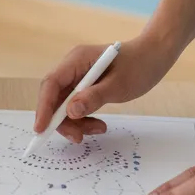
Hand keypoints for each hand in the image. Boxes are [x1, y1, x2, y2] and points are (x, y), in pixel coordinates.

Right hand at [34, 36, 175, 141]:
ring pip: (65, 103)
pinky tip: (98, 124)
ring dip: (76, 121)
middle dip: (61, 119)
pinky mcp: (85, 84)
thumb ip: (94, 98)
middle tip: (78, 138)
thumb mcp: (119, 85)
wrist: (153, 56)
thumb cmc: (139, 66)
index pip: (51, 83)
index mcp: (77, 59)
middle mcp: (73, 66)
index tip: (41, 129)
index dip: (44, 107)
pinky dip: (83, 117)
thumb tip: (70, 112)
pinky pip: (76, 103)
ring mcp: (78, 75)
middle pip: (55, 96)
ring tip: (98, 129)